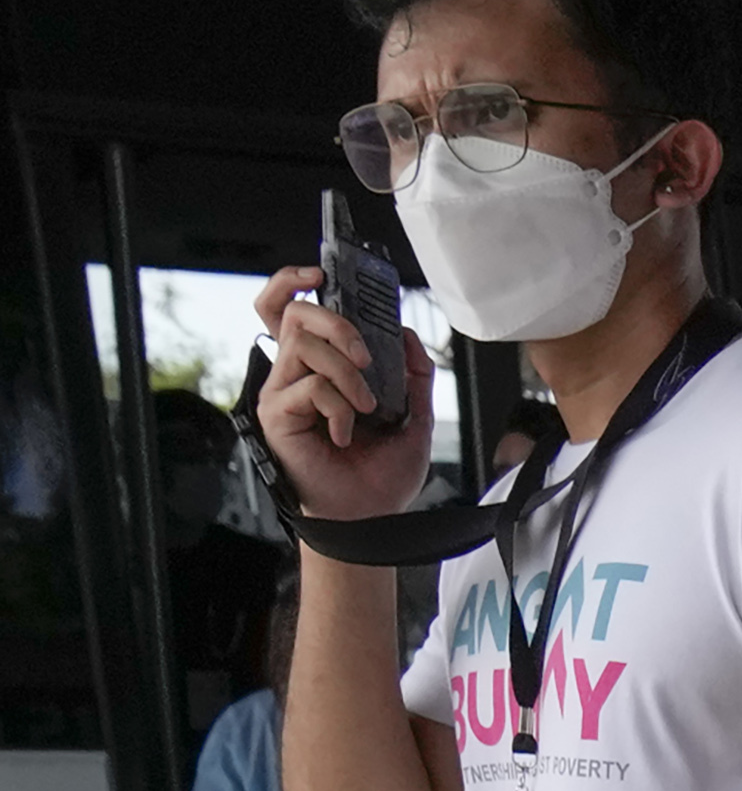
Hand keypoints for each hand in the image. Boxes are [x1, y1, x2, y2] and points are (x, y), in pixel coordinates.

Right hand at [249, 268, 428, 529]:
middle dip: (337, 325)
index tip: (321, 274)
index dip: (293, 283)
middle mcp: (295, 374)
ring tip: (367, 407)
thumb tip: (407, 334)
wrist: (371, 516)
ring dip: (346, 372)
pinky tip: (345, 434)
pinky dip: (338, 407)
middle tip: (366, 357)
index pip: (290, 310)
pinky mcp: (277, 414)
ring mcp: (282, 392)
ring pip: (303, 345)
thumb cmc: (382, 472)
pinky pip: (308, 387)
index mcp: (321, 368)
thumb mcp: (414, 418)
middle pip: (294, 314)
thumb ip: (413, 375)